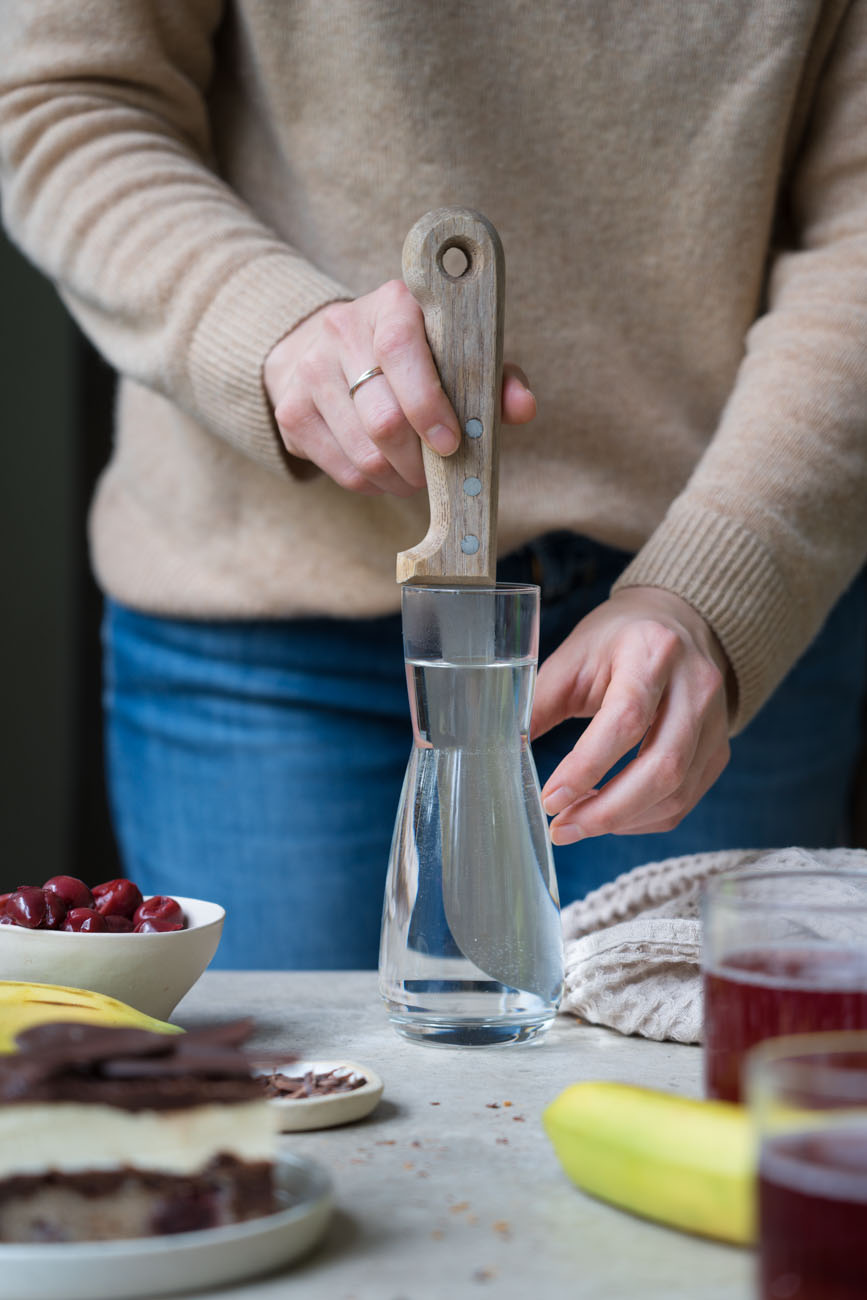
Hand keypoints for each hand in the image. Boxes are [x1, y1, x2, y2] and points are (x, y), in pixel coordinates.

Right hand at [263, 281, 535, 495]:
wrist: (321, 344)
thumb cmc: (410, 354)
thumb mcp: (453, 350)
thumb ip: (493, 376)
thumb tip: (522, 408)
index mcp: (391, 304)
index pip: (401, 350)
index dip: (428, 405)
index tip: (451, 442)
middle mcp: (340, 331)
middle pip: (383, 419)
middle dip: (421, 460)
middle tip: (439, 469)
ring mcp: (309, 373)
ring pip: (364, 454)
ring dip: (401, 479)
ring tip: (416, 473)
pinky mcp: (291, 414)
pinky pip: (342, 472)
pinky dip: (374, 484)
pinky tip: (386, 471)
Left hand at [531, 587, 732, 842]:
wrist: (678, 624)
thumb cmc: (617, 641)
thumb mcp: (573, 657)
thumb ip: (540, 702)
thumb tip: (502, 752)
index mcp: (653, 652)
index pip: (626, 720)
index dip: (587, 767)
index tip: (551, 799)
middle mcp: (696, 686)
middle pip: (662, 766)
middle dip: (608, 810)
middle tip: (562, 828)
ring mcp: (715, 721)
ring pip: (677, 791)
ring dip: (623, 820)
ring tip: (577, 824)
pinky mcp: (719, 748)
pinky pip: (685, 798)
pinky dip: (644, 818)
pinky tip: (610, 816)